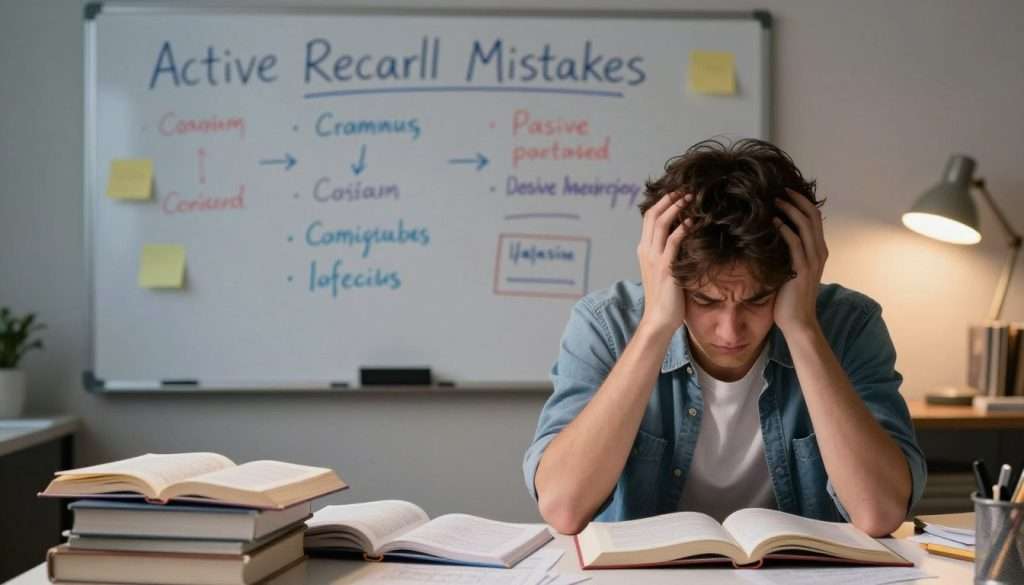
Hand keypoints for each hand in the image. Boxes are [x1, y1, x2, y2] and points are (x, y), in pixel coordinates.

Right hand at [637, 192, 692, 334]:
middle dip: (670, 198)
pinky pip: (674, 241)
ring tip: (692, 197)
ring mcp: (654, 258)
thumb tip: (687, 238)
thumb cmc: (666, 297)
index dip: (663, 201)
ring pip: (662, 223)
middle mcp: (646, 250)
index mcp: (644, 249)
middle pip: (654, 214)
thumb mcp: (664, 269)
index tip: (679, 191)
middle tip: (686, 187)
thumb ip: (670, 253)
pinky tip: (695, 220)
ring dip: (677, 207)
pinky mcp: (666, 267)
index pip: (650, 217)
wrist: (659, 319)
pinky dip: (684, 228)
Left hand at [773, 188, 827, 333]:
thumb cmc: (790, 297)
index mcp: (818, 250)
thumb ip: (789, 253)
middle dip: (796, 200)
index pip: (814, 218)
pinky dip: (785, 230)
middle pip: (812, 217)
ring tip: (775, 200)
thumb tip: (772, 236)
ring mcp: (812, 261)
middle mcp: (819, 252)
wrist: (798, 322)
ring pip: (805, 226)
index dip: (802, 202)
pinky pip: (795, 244)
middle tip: (779, 190)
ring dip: (790, 210)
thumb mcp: (792, 269)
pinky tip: (774, 222)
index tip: (786, 192)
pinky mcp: (802, 270)